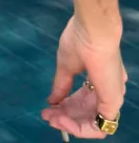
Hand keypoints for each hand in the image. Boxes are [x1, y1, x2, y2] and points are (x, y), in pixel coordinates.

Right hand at [41, 16, 126, 137]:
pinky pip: (96, 126)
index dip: (65, 106)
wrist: (94, 30)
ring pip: (90, 121)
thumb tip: (52, 101)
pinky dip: (78, 127)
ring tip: (51, 118)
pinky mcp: (111, 103)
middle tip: (47, 116)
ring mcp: (111, 99)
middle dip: (64, 117)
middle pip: (85, 113)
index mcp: (98, 80)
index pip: (82, 100)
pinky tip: (61, 120)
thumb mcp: (66, 65)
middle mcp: (108, 92)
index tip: (49, 107)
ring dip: (69, 123)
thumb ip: (62, 85)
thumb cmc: (79, 41)